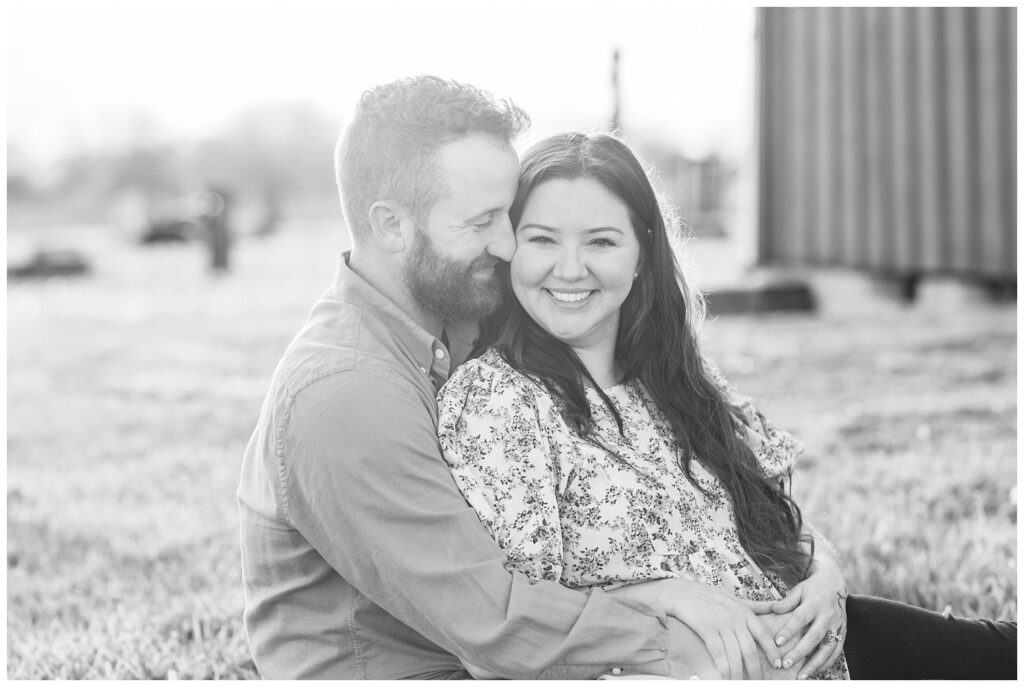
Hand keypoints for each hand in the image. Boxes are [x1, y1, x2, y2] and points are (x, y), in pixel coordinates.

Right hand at [653, 579, 784, 679]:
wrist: (681, 592)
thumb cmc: (707, 595)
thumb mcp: (732, 597)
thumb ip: (753, 605)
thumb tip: (774, 605)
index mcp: (743, 611)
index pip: (764, 633)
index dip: (772, 651)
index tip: (777, 664)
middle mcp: (735, 617)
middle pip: (750, 650)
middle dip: (754, 670)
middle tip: (756, 681)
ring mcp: (720, 623)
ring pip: (734, 655)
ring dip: (738, 673)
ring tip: (739, 683)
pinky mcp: (706, 628)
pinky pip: (718, 653)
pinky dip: (722, 668)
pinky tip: (725, 677)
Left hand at [752, 558, 847, 678]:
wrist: (834, 582)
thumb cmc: (811, 588)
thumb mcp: (798, 590)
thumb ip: (787, 601)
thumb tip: (773, 609)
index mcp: (814, 603)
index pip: (800, 618)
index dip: (789, 630)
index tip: (778, 642)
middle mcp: (827, 615)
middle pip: (814, 636)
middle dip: (800, 652)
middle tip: (786, 664)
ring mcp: (837, 626)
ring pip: (827, 648)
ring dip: (815, 664)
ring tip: (801, 676)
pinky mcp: (843, 633)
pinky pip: (836, 651)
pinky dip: (827, 663)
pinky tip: (815, 672)